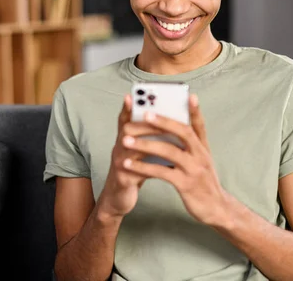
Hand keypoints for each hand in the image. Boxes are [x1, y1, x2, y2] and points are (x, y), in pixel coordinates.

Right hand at [97, 94, 162, 218]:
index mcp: (125, 140)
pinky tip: (165, 167)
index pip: (125, 119)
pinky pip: (134, 171)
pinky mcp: (122, 180)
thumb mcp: (143, 152)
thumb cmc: (135, 171)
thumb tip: (173, 121)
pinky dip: (149, 168)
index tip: (132, 94)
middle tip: (159, 117)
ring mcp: (119, 164)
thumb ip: (153, 138)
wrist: (119, 199)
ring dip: (147, 142)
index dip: (128, 107)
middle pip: (127, 130)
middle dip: (144, 122)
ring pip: (130, 149)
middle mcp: (119, 148)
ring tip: (166, 140)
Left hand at [121, 95, 229, 225]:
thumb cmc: (203, 182)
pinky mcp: (185, 185)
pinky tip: (128, 164)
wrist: (216, 209)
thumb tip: (176, 129)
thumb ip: (191, 146)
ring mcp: (194, 170)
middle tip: (144, 113)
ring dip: (145, 144)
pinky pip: (162, 172)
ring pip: (169, 151)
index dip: (195, 110)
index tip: (189, 95)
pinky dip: (143, 167)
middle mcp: (201, 155)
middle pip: (183, 132)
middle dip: (163, 121)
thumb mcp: (201, 161)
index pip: (199, 125)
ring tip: (125, 140)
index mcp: (203, 148)